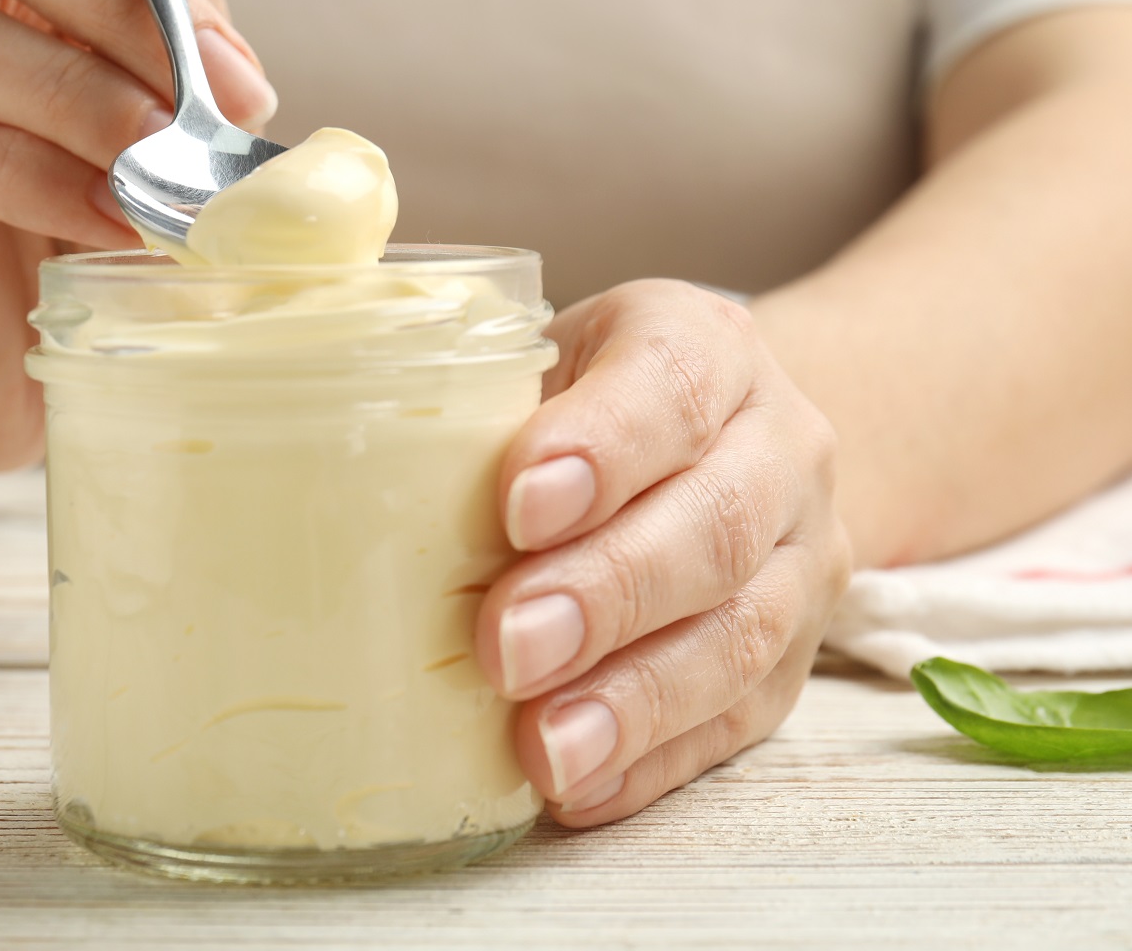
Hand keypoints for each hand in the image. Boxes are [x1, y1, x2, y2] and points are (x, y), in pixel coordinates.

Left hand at [475, 280, 850, 823]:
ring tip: (545, 748)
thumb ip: (467, 398)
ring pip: (740, 635)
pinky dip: (653, 760)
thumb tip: (331, 464)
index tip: (518, 506)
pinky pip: (736, 722)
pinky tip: (580, 786)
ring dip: (633, 700)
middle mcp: (777, 446)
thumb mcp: (534, 361)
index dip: (601, 447)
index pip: (672, 382)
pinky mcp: (792, 663)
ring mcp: (801, 560)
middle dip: (606, 593)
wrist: (717, 444)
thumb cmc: (581, 404)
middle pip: (714, 524)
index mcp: (705, 345)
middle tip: (507, 647)